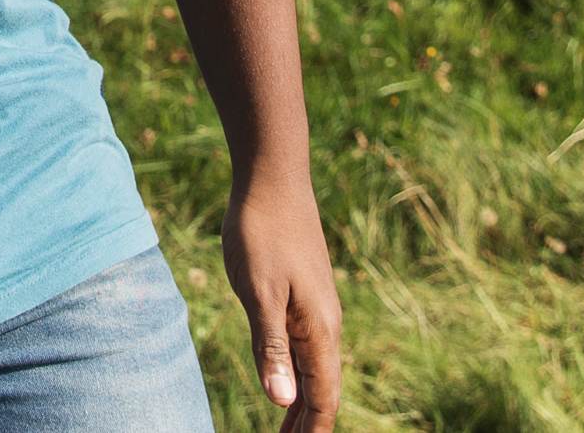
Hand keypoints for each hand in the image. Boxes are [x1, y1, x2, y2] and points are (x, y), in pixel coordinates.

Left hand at [225, 162, 343, 431]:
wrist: (272, 177)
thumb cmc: (262, 231)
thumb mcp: (258, 292)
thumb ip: (271, 347)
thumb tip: (281, 402)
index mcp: (318, 329)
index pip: (322, 398)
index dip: (312, 431)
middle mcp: (324, 323)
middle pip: (321, 389)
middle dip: (308, 424)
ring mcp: (315, 307)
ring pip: (315, 369)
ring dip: (302, 402)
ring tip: (288, 430)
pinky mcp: (303, 293)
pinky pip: (305, 346)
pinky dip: (296, 373)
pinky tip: (283, 378)